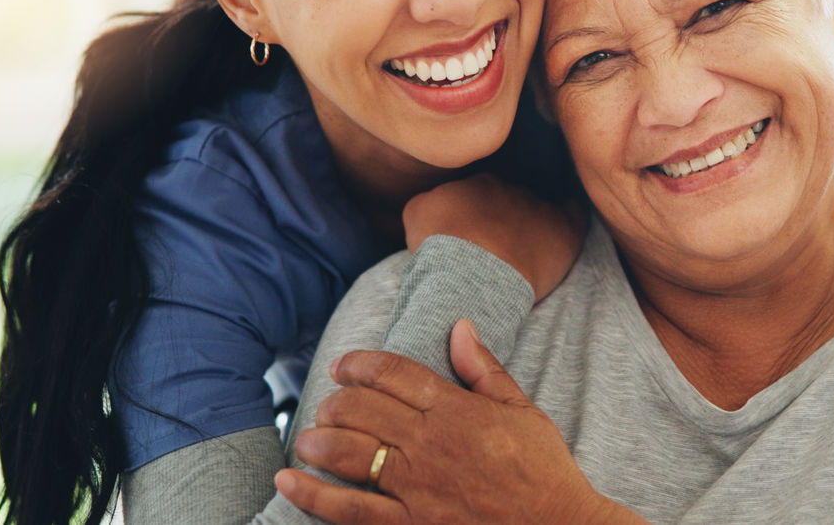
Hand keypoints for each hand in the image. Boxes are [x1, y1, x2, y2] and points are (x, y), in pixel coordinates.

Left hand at [275, 320, 644, 524]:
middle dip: (336, 401)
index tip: (344, 366)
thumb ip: (484, 369)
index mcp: (456, 410)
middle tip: (327, 404)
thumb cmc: (544, 473)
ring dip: (319, 440)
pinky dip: (314, 495)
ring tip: (306, 436)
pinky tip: (289, 482)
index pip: (394, 373)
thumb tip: (460, 326)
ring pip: (350, 454)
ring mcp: (418, 488)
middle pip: (362, 409)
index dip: (360, 364)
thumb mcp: (523, 411)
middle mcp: (431, 444)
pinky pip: (352, 510)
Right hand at [403, 174, 586, 301]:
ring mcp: (539, 207)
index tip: (469, 234)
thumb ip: (429, 199)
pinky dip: (570, 218)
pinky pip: (574, 215)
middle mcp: (510, 188)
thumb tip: (435, 202)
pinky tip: (565, 228)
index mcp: (477, 182)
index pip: (479, 192)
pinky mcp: (565, 229)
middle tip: (493, 247)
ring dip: (532, 223)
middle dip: (502, 217)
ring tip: (523, 250)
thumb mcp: (415, 213)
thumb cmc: (440, 247)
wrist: (472, 270)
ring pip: (538, 208)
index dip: (474, 213)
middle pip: (509, 199)